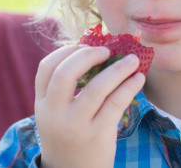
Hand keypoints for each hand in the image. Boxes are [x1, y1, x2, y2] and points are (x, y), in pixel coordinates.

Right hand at [35, 45, 145, 167]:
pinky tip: (138, 79)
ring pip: (97, 88)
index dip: (66, 51)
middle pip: (66, 73)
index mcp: (42, 104)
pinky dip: (129, 86)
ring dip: (118, 69)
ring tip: (133, 60)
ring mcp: (76, 125)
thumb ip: (66, 89)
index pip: (46, 68)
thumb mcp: (57, 114)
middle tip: (107, 51)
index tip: (84, 45)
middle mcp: (54, 113)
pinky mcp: (98, 135)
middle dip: (88, 55)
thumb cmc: (69, 136)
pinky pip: (116, 104)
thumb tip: (95, 52)